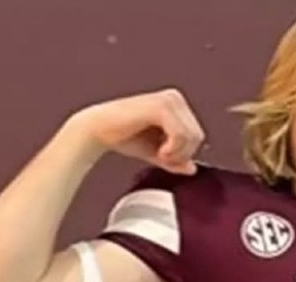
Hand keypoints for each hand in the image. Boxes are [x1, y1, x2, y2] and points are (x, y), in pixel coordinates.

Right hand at [68, 88, 204, 174]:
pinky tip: (159, 151)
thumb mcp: (155, 152)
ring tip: (159, 153)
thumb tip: (192, 169)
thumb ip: (175, 160)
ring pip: (192, 136)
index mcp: (176, 105)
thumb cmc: (123, 136)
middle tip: (161, 157)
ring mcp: (168, 100)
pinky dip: (172, 149)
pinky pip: (180, 134)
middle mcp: (174, 98)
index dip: (185, 153)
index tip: (165, 157)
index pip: (197, 135)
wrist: (97, 129)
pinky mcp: (160, 106)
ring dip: (177, 153)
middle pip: (198, 136)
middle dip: (182, 154)